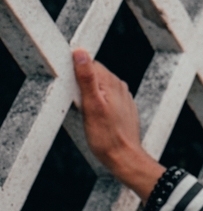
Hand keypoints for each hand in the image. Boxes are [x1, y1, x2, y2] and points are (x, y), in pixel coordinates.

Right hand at [72, 49, 164, 200]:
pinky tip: (94, 116)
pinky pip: (107, 98)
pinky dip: (98, 102)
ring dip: (90, 94)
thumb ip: (86, 78)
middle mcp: (120, 86)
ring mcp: (123, 97)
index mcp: (112, 82)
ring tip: (83, 113)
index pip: (90, 64)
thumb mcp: (91, 106)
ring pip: (101, 87)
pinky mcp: (123, 107)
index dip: (76, 73)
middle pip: (96, 75)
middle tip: (75, 104)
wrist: (125, 157)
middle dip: (82, 84)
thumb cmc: (106, 136)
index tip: (69, 88)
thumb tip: (81, 52)